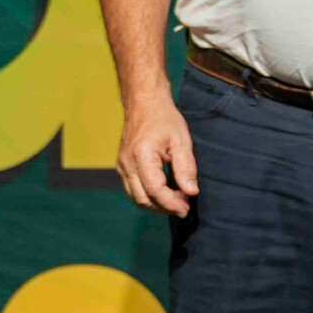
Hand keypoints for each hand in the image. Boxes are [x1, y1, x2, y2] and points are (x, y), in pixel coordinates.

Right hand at [116, 88, 198, 217]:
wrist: (144, 104)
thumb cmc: (164, 119)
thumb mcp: (181, 140)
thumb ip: (186, 167)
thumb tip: (191, 192)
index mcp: (141, 157)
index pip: (155, 190)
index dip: (171, 203)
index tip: (186, 208)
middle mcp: (126, 165)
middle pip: (143, 198)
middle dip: (164, 207)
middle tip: (184, 207)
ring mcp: (121, 167)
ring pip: (136, 197)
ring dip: (156, 204)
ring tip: (176, 202)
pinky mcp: (122, 167)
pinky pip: (133, 189)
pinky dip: (148, 196)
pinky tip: (164, 193)